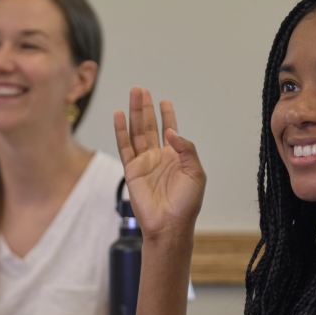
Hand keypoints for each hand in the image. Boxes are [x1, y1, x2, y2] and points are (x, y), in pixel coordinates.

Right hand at [113, 87, 205, 240]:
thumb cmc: (186, 204)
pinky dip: (121, 131)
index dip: (167, 116)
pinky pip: (124, 147)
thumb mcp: (196, 173)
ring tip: (133, 94)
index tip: (165, 101)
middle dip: (146, 108)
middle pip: (150, 126)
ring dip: (135, 113)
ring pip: (137, 132)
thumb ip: (186, 149)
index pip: (170, 131)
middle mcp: (158, 157)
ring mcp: (144, 163)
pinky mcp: (131, 170)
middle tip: (141, 89)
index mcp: (175, 158)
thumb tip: (171, 132)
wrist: (169, 224)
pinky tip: (119, 115)